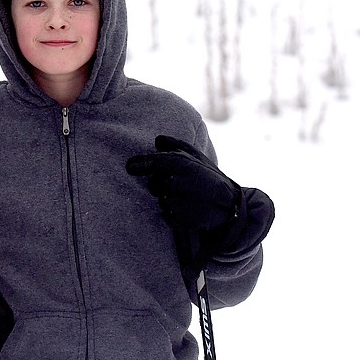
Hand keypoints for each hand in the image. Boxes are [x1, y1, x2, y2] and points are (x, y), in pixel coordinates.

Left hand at [126, 135, 240, 233]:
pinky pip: (166, 215)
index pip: (156, 163)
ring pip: (160, 200)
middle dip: (160, 184)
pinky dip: (172, 212)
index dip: (141, 163)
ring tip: (185, 196)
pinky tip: (186, 208)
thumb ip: (176, 146)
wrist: (230, 206)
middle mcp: (181, 183)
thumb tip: (157, 140)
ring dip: (167, 198)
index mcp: (184, 165)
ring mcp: (181, 203)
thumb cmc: (209, 177)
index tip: (130, 167)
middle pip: (154, 184)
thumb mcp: (196, 157)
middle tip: (175, 184)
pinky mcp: (182, 220)